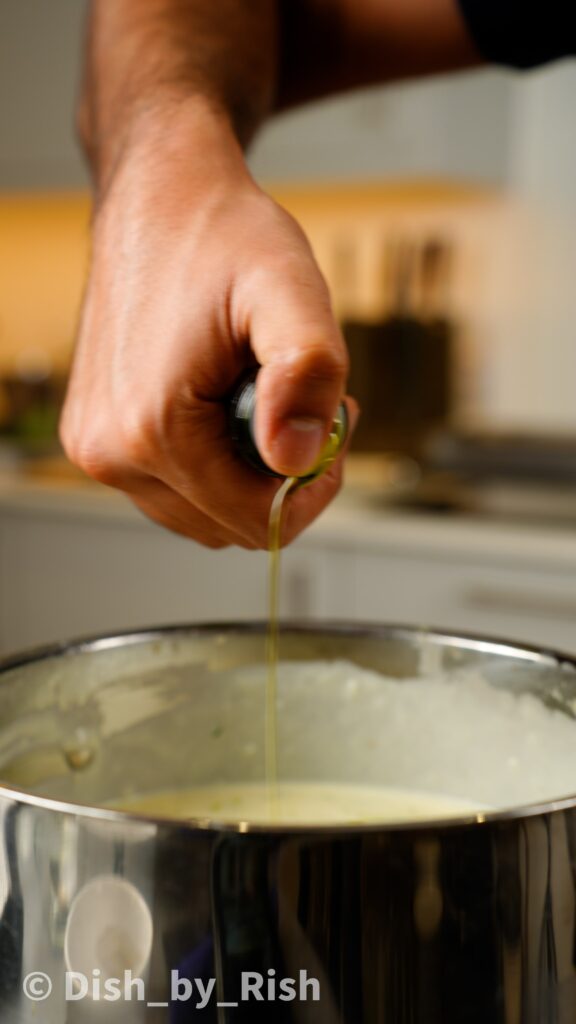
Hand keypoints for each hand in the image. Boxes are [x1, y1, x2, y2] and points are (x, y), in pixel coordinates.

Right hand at [61, 106, 355, 548]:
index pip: (257, 522)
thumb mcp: (288, 289)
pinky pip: (173, 489)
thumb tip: (299, 459)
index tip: (331, 426)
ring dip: (246, 473)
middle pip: (228, 526)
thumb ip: (306, 372)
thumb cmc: (222, 237)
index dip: (312, 488)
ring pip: (201, 513)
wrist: (159, 197)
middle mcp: (110, 454)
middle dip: (279, 479)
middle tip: (301, 403)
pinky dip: (212, 463)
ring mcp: (96, 449)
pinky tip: (225, 403)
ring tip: (264, 395)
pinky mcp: (96, 437)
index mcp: (153, 432)